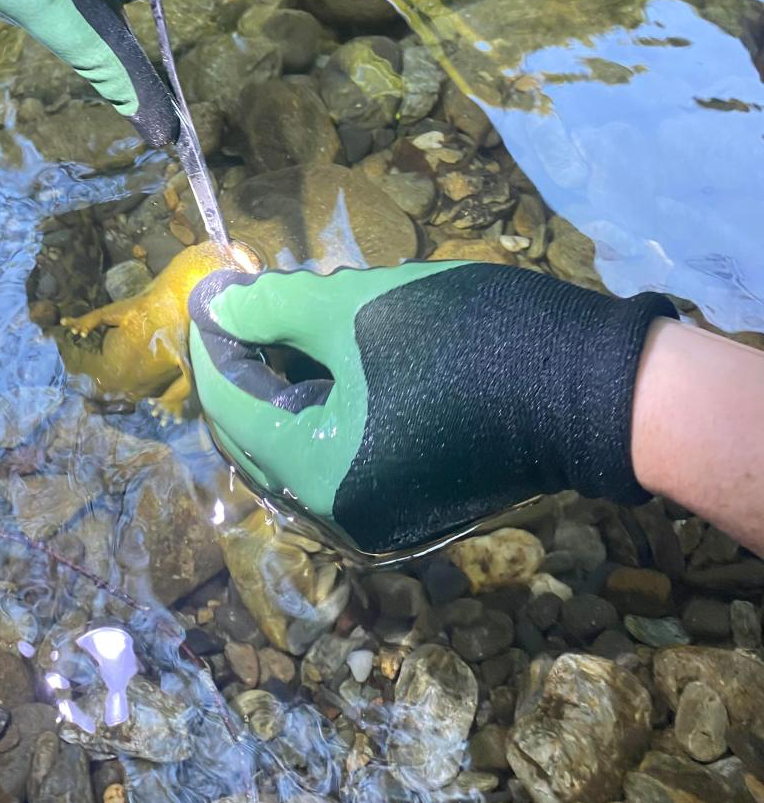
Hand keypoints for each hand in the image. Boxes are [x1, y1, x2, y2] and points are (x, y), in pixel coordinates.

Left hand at [189, 260, 675, 557]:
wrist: (591, 388)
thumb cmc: (468, 341)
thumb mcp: (358, 309)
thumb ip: (273, 306)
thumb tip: (216, 305)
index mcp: (315, 475)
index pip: (229, 404)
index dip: (213, 338)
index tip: (211, 285)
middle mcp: (336, 515)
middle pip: (254, 433)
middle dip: (244, 360)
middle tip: (248, 296)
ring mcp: (375, 517)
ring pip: (295, 444)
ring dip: (283, 379)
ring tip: (293, 311)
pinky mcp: (407, 504)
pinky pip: (335, 456)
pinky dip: (321, 406)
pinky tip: (330, 351)